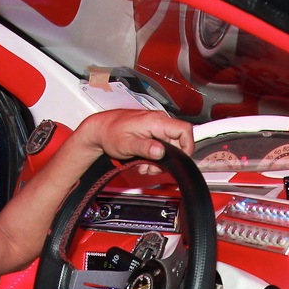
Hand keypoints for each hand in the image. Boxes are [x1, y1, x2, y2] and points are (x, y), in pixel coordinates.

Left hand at [75, 109, 194, 169]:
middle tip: (153, 167)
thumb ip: (145, 147)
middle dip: (168, 159)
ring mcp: (155, 125)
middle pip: (177, 141)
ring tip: (144, 165)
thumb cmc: (109, 133)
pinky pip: (160, 145)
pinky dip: (154, 155)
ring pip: (169, 146)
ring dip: (159, 160)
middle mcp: (158, 121)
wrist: (100, 129)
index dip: (187, 146)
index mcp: (155, 121)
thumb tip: (161, 151)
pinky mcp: (151, 131)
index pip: (184, 130)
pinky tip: (143, 160)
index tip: (181, 159)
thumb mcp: (127, 144)